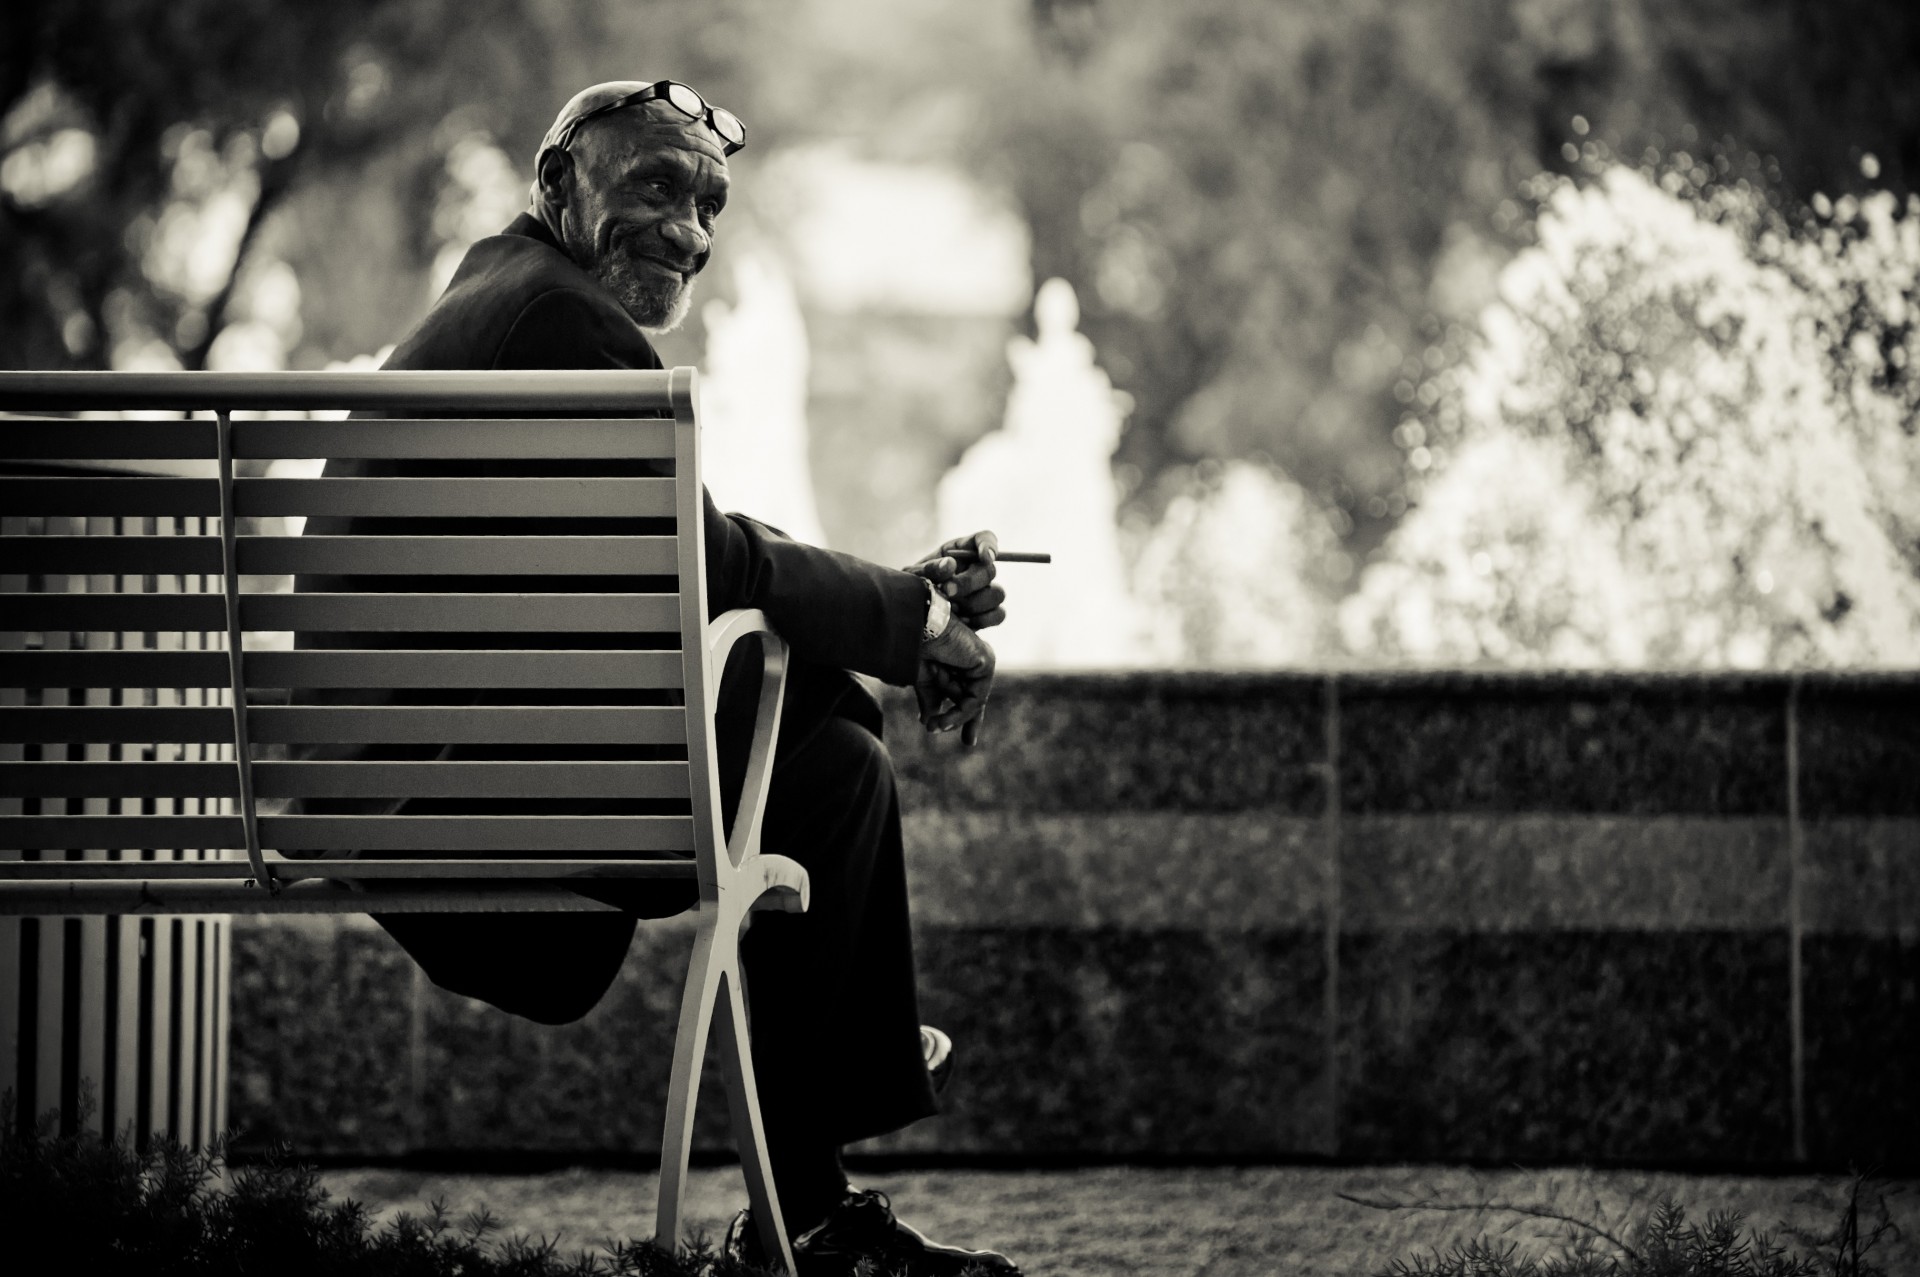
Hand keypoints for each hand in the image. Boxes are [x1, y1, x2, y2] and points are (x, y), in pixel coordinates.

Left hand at [906, 530, 1006, 629]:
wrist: (914, 616)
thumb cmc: (914, 589)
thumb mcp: (914, 576)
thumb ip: (930, 568)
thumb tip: (950, 565)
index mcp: (960, 551)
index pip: (983, 539)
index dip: (988, 545)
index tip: (985, 557)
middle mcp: (976, 569)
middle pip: (989, 570)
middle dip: (969, 582)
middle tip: (947, 591)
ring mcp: (984, 591)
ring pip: (997, 593)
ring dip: (974, 603)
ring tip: (951, 610)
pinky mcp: (987, 613)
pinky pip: (999, 614)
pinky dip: (981, 619)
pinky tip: (962, 622)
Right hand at [915, 614, 995, 746]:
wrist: (913, 628)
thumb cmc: (914, 648)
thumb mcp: (923, 681)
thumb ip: (931, 700)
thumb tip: (929, 722)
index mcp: (959, 663)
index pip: (968, 694)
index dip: (966, 716)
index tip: (970, 742)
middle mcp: (974, 660)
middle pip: (975, 699)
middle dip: (966, 721)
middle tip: (969, 742)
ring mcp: (981, 660)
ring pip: (973, 702)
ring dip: (952, 716)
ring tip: (933, 727)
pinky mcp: (985, 661)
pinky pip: (975, 699)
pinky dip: (959, 712)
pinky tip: (940, 721)